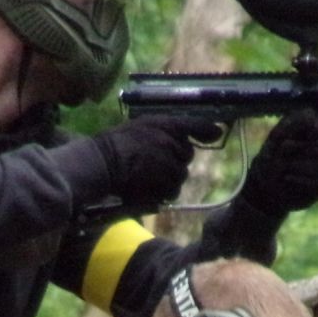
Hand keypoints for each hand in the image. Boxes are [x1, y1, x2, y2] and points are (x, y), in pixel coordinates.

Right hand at [92, 116, 222, 207]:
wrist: (100, 163)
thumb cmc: (115, 144)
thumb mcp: (140, 126)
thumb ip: (165, 128)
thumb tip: (194, 132)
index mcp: (163, 124)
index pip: (193, 124)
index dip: (206, 129)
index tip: (217, 132)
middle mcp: (170, 142)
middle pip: (187, 154)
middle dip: (177, 160)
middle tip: (157, 162)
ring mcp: (168, 164)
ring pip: (180, 174)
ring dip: (170, 178)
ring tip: (150, 177)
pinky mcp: (163, 183)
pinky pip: (172, 190)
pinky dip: (164, 192)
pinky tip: (149, 188)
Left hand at [241, 108, 317, 216]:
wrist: (264, 186)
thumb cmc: (271, 157)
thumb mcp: (277, 136)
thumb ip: (293, 122)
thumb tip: (312, 116)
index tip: (310, 130)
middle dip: (304, 148)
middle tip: (284, 148)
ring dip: (300, 164)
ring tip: (284, 166)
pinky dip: (300, 178)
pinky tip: (287, 177)